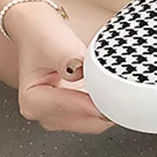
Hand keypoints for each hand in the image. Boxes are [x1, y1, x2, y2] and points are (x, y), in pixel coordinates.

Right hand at [8, 6, 112, 133]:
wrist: (39, 32)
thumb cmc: (44, 38)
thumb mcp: (57, 45)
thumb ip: (72, 62)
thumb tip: (86, 75)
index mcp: (33, 101)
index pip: (72, 109)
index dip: (96, 104)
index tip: (114, 96)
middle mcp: (43, 113)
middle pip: (87, 123)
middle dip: (106, 109)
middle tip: (123, 91)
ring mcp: (58, 116)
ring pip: (95, 123)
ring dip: (107, 108)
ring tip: (114, 87)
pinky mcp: (72, 114)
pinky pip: (97, 117)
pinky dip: (106, 106)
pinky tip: (110, 91)